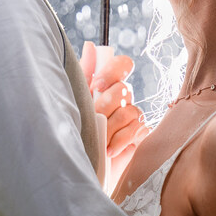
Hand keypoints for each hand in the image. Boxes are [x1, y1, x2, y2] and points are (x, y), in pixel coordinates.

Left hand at [82, 41, 150, 193]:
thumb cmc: (74, 134)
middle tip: (95, 116)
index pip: (122, 64)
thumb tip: (91, 46)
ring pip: (131, 110)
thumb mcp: (75, 102)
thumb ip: (84, 74)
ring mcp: (132, 119)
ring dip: (112, 126)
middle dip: (106, 105)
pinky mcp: (140, 138)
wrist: (81, 169)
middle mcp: (121, 100)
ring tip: (99, 140)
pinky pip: (138, 129)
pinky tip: (109, 150)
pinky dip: (121, 140)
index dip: (114, 70)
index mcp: (105, 86)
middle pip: (124, 89)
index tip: (97, 84)